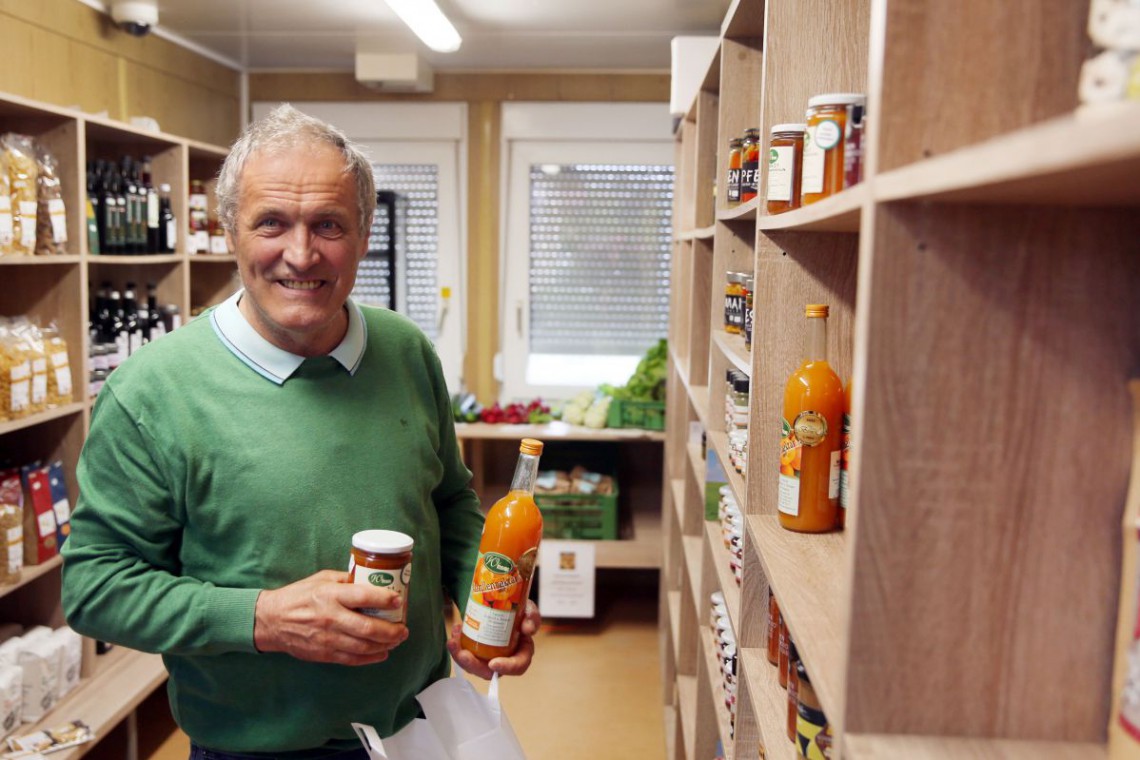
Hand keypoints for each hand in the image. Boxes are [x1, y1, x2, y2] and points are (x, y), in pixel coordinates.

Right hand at [253, 569, 408, 664]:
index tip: (399, 600)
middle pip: (368, 627)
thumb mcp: (321, 579)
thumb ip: (346, 580)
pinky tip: (382, 653)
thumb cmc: (298, 596)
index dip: (385, 599)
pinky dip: (370, 658)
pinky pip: (352, 659)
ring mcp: (327, 638)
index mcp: (330, 595)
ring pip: (363, 646)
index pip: (363, 596)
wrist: (271, 621)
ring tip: (396, 640)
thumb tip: (371, 581)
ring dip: (385, 645)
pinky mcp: (324, 654)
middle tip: (403, 629)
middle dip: (391, 630)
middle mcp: (331, 617)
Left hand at [446, 599, 539, 679]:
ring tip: (453, 641)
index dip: (506, 668)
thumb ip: (532, 617)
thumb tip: (528, 629)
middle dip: (473, 665)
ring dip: (459, 655)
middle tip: (463, 654)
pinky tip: (455, 630)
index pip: (517, 667)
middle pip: (488, 672)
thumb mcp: (528, 610)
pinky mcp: (475, 650)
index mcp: (521, 653)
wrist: (503, 603)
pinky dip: (457, 644)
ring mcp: (488, 656)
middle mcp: (504, 659)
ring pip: (472, 664)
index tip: (493, 663)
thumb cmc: (519, 611)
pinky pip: (464, 653)